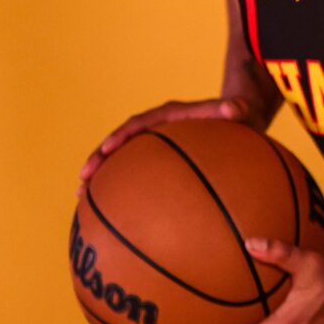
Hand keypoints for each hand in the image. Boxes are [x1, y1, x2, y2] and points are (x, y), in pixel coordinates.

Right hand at [77, 97, 248, 194]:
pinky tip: (114, 215)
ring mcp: (156, 143)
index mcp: (169, 115)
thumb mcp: (241, 109)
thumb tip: (237, 108)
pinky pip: (137, 173)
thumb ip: (237, 108)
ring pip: (122, 159)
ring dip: (103, 175)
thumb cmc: (238, 115)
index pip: (139, 123)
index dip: (122, 136)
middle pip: (121, 142)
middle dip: (100, 158)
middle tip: (82, 179)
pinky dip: (123, 190)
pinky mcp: (160, 159)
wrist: (239, 117)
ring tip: (82, 197)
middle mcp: (157, 127)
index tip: (107, 149)